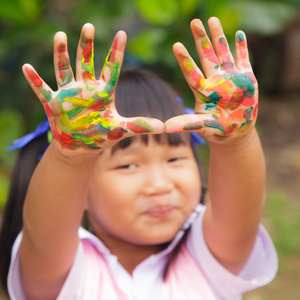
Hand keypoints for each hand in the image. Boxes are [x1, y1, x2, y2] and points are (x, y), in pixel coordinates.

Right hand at [23, 24, 163, 150]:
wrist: (81, 145)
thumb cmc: (101, 135)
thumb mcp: (120, 130)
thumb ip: (140, 126)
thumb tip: (164, 127)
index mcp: (103, 93)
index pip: (111, 69)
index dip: (117, 52)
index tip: (123, 33)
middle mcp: (85, 88)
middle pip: (86, 63)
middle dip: (87, 46)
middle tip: (89, 27)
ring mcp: (68, 94)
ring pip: (64, 70)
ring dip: (61, 54)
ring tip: (60, 35)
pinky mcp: (53, 103)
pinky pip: (42, 89)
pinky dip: (35, 80)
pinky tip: (26, 67)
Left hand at [165, 17, 257, 141]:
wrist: (236, 131)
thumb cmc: (217, 130)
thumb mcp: (202, 126)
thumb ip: (187, 124)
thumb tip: (165, 128)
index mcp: (203, 91)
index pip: (191, 72)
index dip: (185, 60)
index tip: (175, 45)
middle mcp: (215, 80)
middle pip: (206, 56)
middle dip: (201, 39)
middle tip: (194, 22)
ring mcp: (230, 77)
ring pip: (223, 53)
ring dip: (218, 37)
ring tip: (212, 19)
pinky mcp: (246, 78)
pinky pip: (243, 59)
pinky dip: (242, 47)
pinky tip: (238, 34)